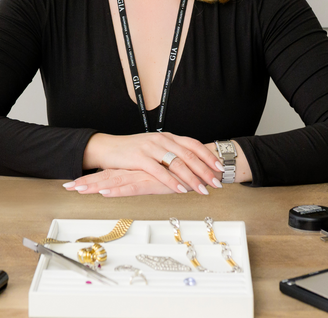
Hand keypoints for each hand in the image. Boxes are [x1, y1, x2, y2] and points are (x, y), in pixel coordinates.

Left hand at [63, 168, 197, 196]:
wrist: (201, 164)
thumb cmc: (182, 172)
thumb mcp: (162, 178)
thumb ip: (150, 180)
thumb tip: (140, 185)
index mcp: (137, 169)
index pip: (110, 173)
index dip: (92, 178)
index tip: (74, 184)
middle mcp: (137, 170)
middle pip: (107, 176)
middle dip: (87, 182)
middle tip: (68, 187)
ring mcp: (143, 175)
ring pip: (115, 181)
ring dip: (96, 186)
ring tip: (78, 189)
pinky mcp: (152, 182)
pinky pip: (131, 187)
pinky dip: (117, 191)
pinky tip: (105, 193)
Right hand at [80, 132, 224, 194]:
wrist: (107, 148)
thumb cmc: (131, 150)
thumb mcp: (155, 147)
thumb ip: (170, 152)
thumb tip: (189, 162)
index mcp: (167, 136)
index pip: (193, 144)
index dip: (208, 156)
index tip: (220, 167)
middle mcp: (162, 140)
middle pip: (189, 155)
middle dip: (205, 170)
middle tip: (217, 183)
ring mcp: (151, 148)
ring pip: (177, 163)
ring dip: (192, 178)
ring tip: (203, 190)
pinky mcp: (140, 158)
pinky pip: (160, 172)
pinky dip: (172, 182)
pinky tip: (181, 190)